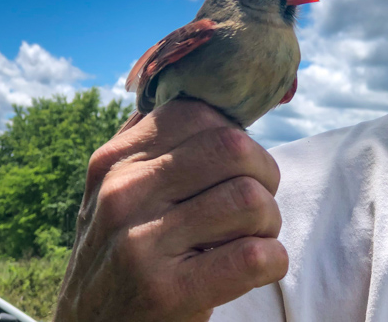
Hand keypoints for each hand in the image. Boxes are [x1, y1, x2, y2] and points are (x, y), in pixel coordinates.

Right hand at [54, 99, 288, 321]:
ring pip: (249, 198)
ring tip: (253, 237)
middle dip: (264, 174)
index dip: (237, 137)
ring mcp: (140, 243)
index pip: (199, 113)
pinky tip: (259, 266)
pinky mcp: (165, 293)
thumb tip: (208, 95)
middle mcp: (122, 193)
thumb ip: (153, 144)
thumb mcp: (114, 191)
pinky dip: (273, 260)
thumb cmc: (119, 255)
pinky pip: (253, 256)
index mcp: (114, 160)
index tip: (238, 167)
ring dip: (269, 221)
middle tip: (257, 204)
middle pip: (233, 148)